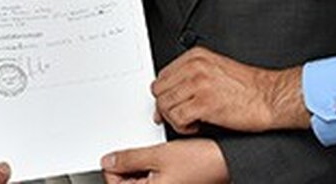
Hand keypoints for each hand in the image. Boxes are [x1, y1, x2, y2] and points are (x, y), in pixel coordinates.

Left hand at [101, 139, 226, 183]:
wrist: (225, 162)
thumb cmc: (200, 162)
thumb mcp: (159, 154)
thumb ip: (129, 159)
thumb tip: (109, 161)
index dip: (115, 167)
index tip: (121, 155)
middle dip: (130, 167)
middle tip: (146, 155)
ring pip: (139, 181)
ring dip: (143, 167)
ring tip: (159, 157)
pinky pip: (152, 180)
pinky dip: (154, 169)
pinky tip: (165, 161)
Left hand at [152, 47, 309, 133]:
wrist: (271, 97)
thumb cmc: (249, 88)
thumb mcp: (216, 69)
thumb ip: (191, 77)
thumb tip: (169, 95)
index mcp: (196, 56)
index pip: (162, 76)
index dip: (165, 95)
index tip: (171, 105)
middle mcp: (195, 67)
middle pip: (159, 91)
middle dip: (167, 107)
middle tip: (181, 115)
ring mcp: (198, 84)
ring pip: (165, 106)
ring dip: (176, 119)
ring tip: (193, 120)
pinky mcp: (204, 103)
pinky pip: (177, 119)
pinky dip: (184, 128)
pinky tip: (198, 125)